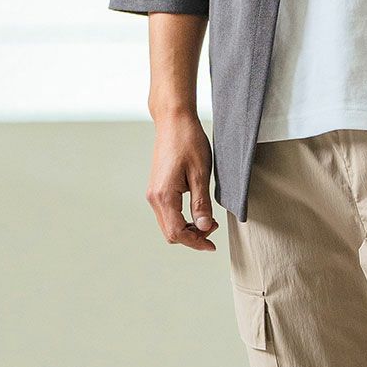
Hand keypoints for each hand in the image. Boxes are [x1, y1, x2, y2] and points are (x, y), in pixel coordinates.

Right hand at [146, 111, 217, 250]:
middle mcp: (154, 198)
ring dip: (187, 228)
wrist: (173, 121)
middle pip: (170, 233)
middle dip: (192, 237)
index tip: (212, 245)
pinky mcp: (157, 188)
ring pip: (168, 224)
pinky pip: (167, 213)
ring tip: (208, 220)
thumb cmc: (188, 141)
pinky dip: (181, 218)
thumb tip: (205, 228)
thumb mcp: (201, 174)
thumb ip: (201, 204)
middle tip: (213, 229)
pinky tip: (197, 211)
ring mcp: (153, 193)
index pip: (177, 232)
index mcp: (164, 196)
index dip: (196, 242)